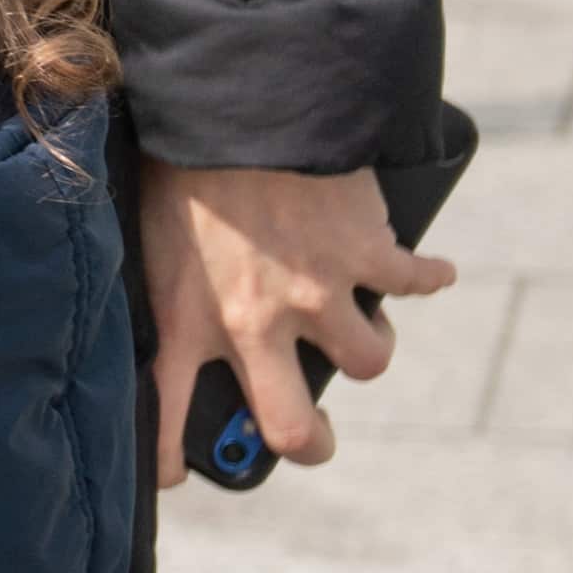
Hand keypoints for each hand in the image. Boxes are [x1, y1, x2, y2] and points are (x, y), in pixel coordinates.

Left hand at [133, 155, 456, 482]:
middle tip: (312, 437)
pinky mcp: (367, 254)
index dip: (166, 459)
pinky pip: (417, 284)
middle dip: (311, 443)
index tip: (171, 476)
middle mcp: (253, 322)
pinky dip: (429, 276)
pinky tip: (431, 270)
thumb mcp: (142, 222)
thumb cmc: (176, 150)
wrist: (239, 96)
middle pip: (294, 430)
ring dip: (368, 346)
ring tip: (358, 322)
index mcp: (185, 315)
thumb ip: (157, 273)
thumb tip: (143, 293)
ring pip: (369, 362)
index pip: (163, 412)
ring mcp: (318, 294)